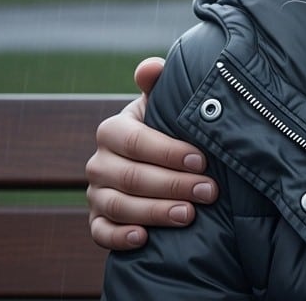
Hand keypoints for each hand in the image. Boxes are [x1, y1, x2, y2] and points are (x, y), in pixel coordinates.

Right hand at [86, 57, 217, 249]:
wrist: (156, 162)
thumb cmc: (165, 130)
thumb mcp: (163, 105)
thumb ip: (158, 84)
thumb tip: (151, 67)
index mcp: (113, 130)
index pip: (137, 142)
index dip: (169, 152)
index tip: (202, 160)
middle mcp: (99, 162)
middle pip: (132, 177)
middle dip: (173, 185)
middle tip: (209, 191)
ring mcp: (96, 193)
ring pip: (119, 206)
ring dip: (155, 212)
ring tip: (189, 215)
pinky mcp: (97, 221)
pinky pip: (100, 233)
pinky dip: (119, 237)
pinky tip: (144, 239)